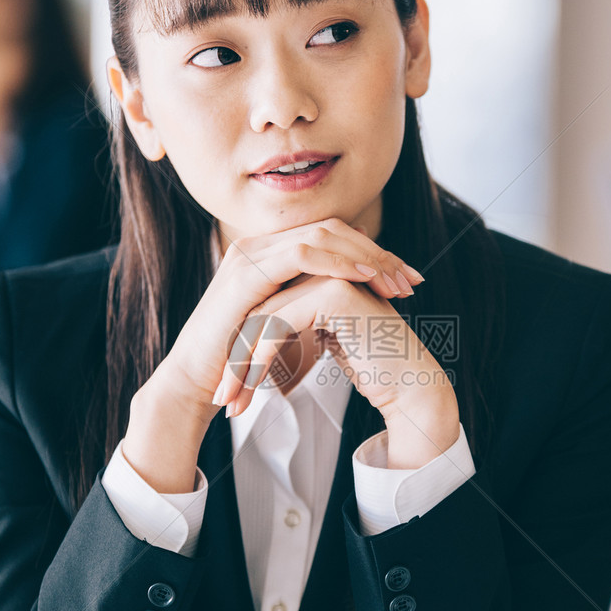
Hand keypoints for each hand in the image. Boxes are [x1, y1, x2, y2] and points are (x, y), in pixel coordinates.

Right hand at [122, 218, 424, 489]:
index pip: (333, 236)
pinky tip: (365, 278)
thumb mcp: (294, 327)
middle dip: (377, 252)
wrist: (198, 381)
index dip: (373, 253)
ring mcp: (251, 253)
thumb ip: (322, 307)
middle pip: (333, 228)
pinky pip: (302, 253)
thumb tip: (365, 305)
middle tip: (411, 279)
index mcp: (271, 252)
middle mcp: (260, 244)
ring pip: (322, 235)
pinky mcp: (247, 271)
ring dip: (364, 256)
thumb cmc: (245, 361)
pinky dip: (338, 262)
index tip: (407, 278)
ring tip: (395, 281)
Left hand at [214, 271, 460, 466]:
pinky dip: (258, 361)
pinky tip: (250, 389)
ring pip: (263, 319)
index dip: (243, 348)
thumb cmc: (372, 367)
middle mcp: (323, 267)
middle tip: (223, 399)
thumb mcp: (326, 338)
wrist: (410, 385)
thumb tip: (259, 330)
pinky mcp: (334, 293)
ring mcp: (330, 275)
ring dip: (241, 366)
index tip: (229, 388)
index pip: (265, 305)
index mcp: (320, 272)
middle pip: (259, 310)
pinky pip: (279, 326)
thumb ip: (298, 321)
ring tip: (230, 403)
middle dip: (236, 359)